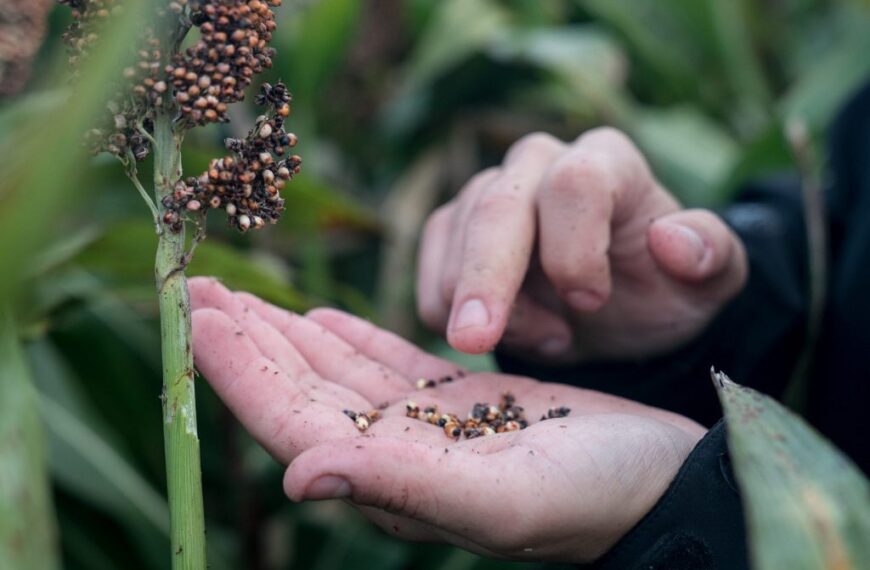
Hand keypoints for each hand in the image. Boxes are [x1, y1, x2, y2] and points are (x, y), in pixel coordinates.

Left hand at [190, 278, 704, 563]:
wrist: (664, 484)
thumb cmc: (598, 497)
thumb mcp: (504, 499)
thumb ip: (401, 489)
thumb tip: (296, 478)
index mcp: (397, 479)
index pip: (292, 421)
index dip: (240, 371)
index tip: (197, 316)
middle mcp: (400, 457)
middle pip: (302, 392)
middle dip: (248, 342)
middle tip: (196, 290)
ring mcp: (429, 428)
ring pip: (337, 374)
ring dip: (286, 334)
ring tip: (242, 296)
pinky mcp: (463, 403)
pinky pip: (386, 363)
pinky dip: (349, 338)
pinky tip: (323, 317)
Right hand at [417, 127, 746, 360]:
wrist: (618, 312)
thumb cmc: (663, 290)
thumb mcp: (710, 283)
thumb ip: (711, 255)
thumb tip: (672, 239)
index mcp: (607, 162)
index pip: (574, 182)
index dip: (575, 246)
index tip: (590, 301)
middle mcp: (539, 164)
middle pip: (496, 204)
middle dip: (486, 278)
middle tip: (476, 340)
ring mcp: (488, 194)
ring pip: (454, 238)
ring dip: (483, 306)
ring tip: (549, 339)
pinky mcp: (451, 231)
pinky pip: (428, 270)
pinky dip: (449, 312)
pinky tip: (503, 334)